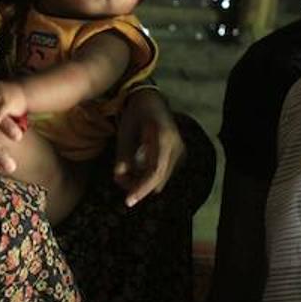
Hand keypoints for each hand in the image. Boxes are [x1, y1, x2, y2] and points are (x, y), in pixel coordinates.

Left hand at [113, 87, 183, 206]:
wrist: (151, 101)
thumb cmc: (134, 114)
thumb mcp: (124, 133)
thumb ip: (122, 157)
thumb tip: (119, 180)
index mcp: (163, 138)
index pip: (155, 171)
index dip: (141, 188)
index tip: (128, 201)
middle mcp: (177, 146)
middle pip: (159, 180)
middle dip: (138, 186)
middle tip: (120, 179)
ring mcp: (181, 152)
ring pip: (161, 180)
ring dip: (143, 182)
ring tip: (127, 171)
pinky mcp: (180, 156)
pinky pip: (163, 174)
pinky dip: (149, 176)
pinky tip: (138, 167)